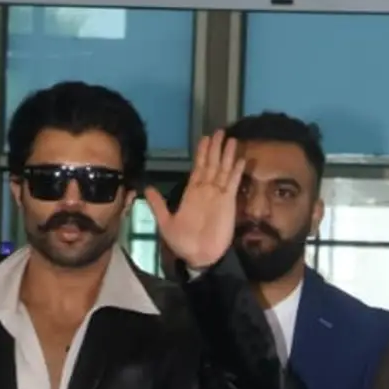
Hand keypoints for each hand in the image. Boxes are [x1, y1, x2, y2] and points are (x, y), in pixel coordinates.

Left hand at [145, 131, 243, 273]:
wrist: (198, 257)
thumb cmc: (182, 242)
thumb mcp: (165, 223)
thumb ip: (158, 205)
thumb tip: (147, 188)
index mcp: (191, 192)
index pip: (198, 167)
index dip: (202, 153)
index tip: (205, 138)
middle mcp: (206, 190)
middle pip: (212, 164)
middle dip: (216, 148)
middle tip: (220, 131)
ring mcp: (218, 195)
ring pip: (223, 170)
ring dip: (227, 155)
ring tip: (232, 140)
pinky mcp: (229, 203)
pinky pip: (233, 184)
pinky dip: (236, 172)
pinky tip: (240, 160)